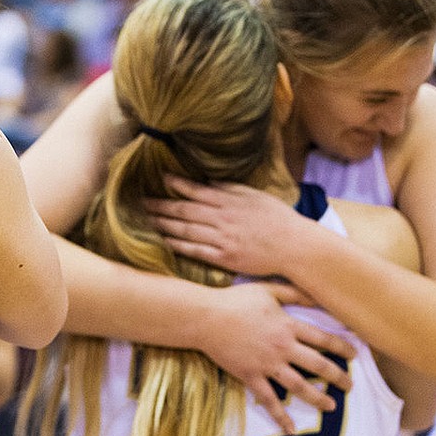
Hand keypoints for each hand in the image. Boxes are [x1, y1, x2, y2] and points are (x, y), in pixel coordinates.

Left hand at [145, 174, 307, 276]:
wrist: (295, 246)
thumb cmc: (278, 219)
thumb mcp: (256, 196)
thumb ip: (231, 189)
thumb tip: (209, 182)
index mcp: (230, 202)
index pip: (197, 191)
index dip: (177, 184)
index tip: (161, 178)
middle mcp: (222, 219)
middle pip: (184, 210)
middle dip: (160, 205)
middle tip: (140, 201)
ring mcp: (222, 239)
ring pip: (185, 230)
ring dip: (163, 224)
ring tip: (145, 220)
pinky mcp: (224, 258)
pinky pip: (195, 250)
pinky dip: (178, 245)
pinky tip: (163, 240)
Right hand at [201, 282, 355, 433]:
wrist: (205, 317)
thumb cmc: (235, 300)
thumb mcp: (267, 290)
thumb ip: (294, 293)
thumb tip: (317, 295)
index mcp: (288, 326)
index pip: (323, 339)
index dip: (342, 347)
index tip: (355, 354)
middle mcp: (282, 348)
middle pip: (318, 365)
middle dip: (337, 376)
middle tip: (350, 385)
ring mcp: (267, 364)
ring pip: (299, 385)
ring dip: (317, 398)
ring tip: (331, 407)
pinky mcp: (251, 376)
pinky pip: (269, 400)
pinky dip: (280, 416)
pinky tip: (291, 429)